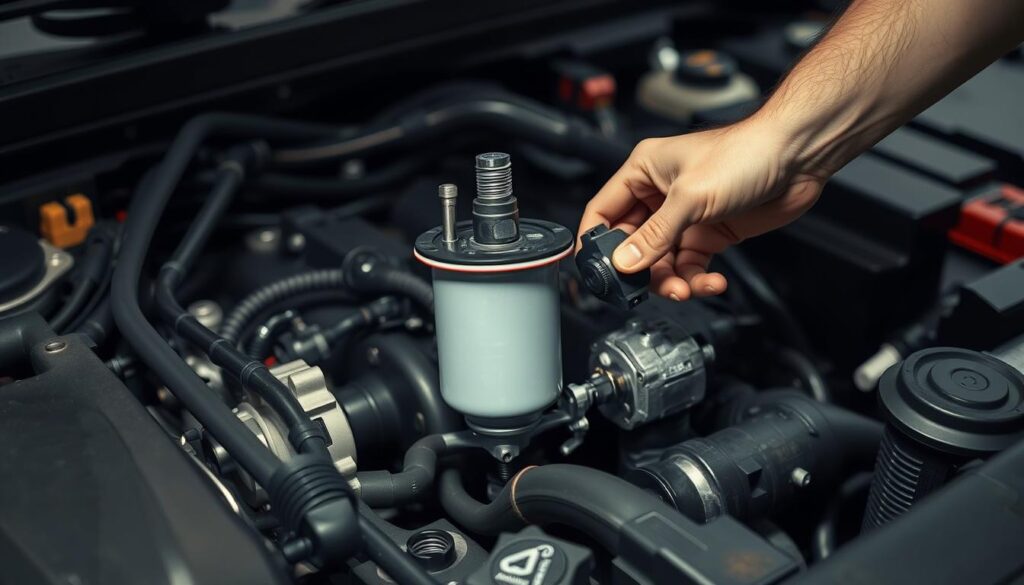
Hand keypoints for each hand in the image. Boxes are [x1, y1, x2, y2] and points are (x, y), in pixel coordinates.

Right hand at [577, 119, 826, 299]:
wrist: (798, 157)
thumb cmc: (746, 153)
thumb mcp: (690, 197)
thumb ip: (654, 234)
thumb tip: (623, 261)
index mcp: (643, 171)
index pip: (603, 211)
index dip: (595, 243)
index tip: (595, 273)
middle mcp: (659, 194)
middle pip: (631, 244)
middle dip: (640, 270)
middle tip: (644, 290)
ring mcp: (684, 216)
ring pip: (661, 261)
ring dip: (671, 280)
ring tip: (685, 289)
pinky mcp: (709, 233)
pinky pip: (690, 265)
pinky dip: (697, 279)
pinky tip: (711, 282)